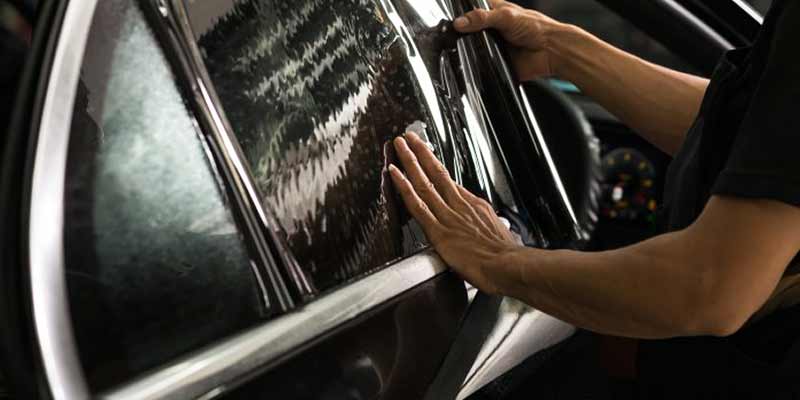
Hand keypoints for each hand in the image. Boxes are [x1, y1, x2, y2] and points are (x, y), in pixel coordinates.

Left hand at [388, 132, 520, 293]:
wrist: (508, 266)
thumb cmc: (507, 257)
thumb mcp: (501, 233)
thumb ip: (489, 227)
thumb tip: (495, 228)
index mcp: (474, 206)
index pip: (450, 183)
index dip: (436, 169)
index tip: (427, 158)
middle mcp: (459, 206)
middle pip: (436, 173)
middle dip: (421, 153)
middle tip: (410, 137)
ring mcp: (447, 216)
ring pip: (424, 183)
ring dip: (410, 161)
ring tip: (400, 145)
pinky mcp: (437, 230)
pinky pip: (416, 204)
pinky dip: (404, 187)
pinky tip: (394, 173)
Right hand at [454, 0, 573, 79]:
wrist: (551, 52)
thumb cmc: (537, 29)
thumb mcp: (506, 16)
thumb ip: (482, 18)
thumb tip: (460, 22)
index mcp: (494, 12)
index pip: (470, 9)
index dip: (460, 14)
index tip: (451, 19)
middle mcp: (491, 29)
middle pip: (467, 31)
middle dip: (461, 34)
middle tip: (454, 36)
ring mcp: (492, 46)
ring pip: (471, 49)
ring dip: (467, 51)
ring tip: (463, 50)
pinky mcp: (494, 62)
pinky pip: (479, 65)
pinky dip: (474, 66)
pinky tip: (472, 64)